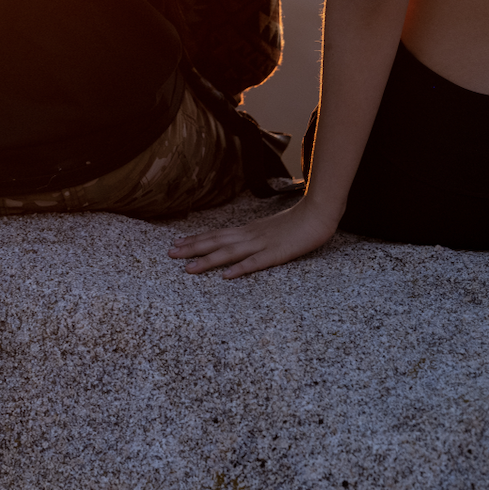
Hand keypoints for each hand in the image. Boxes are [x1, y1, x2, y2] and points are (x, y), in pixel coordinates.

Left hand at [167, 195, 340, 277]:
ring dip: (208, 261)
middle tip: (169, 254)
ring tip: (188, 269)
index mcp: (248, 230)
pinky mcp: (277, 254)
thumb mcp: (269, 228)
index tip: (176, 244)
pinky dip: (240, 269)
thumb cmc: (296, 222)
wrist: (318, 213)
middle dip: (192, 249)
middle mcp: (250, 236)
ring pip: (229, 253)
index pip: (216, 234)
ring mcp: (262, 245)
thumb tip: (237, 241)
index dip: (195, 240)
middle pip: (216, 242)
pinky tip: (226, 276)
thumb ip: (254, 235)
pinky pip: (255, 263)